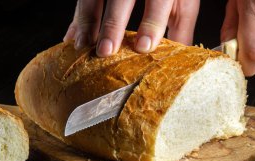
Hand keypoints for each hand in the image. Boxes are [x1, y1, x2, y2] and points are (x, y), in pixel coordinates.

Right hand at [63, 0, 199, 56]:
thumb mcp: (182, 2)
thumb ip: (180, 28)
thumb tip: (179, 60)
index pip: (157, 1)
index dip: (151, 24)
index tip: (143, 47)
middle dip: (112, 25)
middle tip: (106, 52)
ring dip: (85, 22)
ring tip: (82, 47)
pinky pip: (81, 0)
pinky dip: (76, 21)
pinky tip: (72, 38)